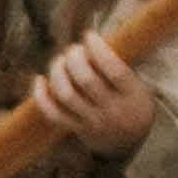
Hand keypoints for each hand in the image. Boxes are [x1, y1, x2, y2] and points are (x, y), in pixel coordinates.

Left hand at [33, 33, 160, 157]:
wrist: (132, 142)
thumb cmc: (131, 101)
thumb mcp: (138, 84)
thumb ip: (119, 65)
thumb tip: (89, 37)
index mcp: (133, 95)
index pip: (113, 69)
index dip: (98, 49)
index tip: (89, 35)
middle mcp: (114, 111)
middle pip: (86, 80)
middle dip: (74, 58)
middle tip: (74, 49)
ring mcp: (95, 123)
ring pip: (67, 95)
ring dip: (58, 72)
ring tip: (60, 61)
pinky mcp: (78, 131)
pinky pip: (53, 114)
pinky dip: (41, 96)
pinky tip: (40, 80)